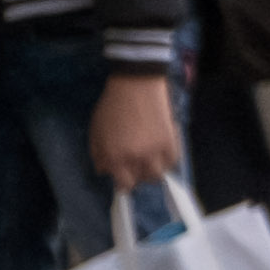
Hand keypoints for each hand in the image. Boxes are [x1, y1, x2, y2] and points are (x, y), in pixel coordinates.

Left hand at [89, 70, 182, 190]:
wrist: (136, 85)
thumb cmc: (112, 107)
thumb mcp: (96, 131)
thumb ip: (98, 155)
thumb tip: (105, 171)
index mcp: (115, 157)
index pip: (124, 184)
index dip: (123, 182)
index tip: (123, 176)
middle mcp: (136, 158)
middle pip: (143, 181)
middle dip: (137, 175)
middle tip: (135, 165)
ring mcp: (155, 150)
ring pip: (159, 174)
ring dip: (153, 169)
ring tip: (149, 160)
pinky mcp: (171, 141)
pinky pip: (173, 161)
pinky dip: (167, 160)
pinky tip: (160, 152)